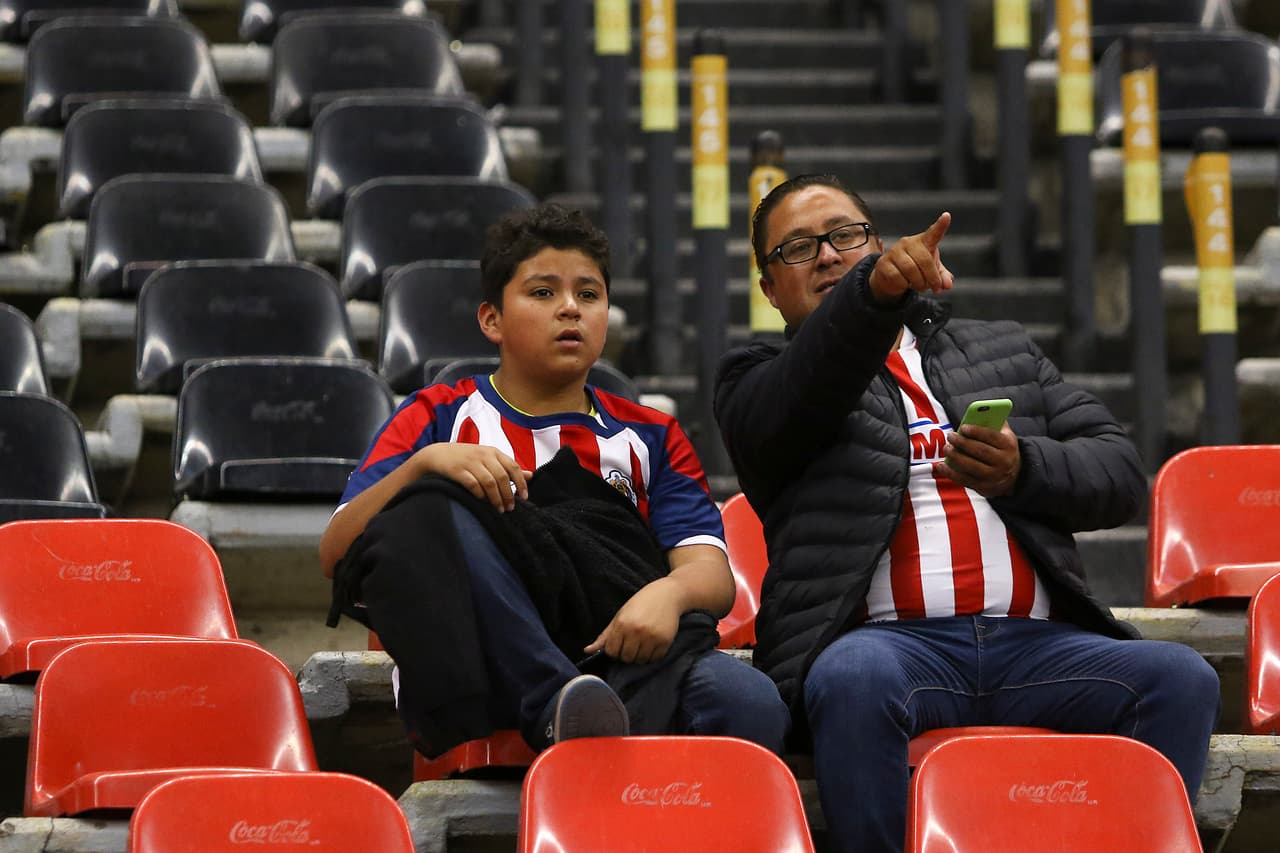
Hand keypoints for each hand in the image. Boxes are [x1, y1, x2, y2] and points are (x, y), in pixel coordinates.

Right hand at [416, 443, 530, 510]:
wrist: (437, 454)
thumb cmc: (466, 458)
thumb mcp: (488, 458)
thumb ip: (507, 467)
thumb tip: (530, 475)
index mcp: (493, 452)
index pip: (513, 467)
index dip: (521, 483)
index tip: (524, 497)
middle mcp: (483, 455)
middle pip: (502, 476)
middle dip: (508, 494)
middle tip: (510, 508)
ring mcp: (469, 462)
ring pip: (489, 481)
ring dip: (496, 498)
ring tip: (499, 509)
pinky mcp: (457, 470)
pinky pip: (472, 484)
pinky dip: (479, 494)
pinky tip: (482, 501)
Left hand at [584, 577, 683, 664]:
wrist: (668, 594)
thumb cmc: (641, 603)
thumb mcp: (620, 615)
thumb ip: (605, 635)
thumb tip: (587, 651)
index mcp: (622, 624)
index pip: (611, 651)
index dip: (614, 650)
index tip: (619, 644)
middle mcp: (636, 631)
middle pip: (626, 658)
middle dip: (627, 654)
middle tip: (632, 643)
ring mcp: (652, 637)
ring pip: (640, 660)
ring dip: (640, 655)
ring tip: (643, 643)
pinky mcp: (665, 641)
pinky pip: (655, 658)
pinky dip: (652, 655)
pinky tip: (652, 643)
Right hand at [868, 212, 954, 302]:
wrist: (890, 276)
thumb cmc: (915, 268)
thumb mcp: (932, 272)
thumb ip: (942, 277)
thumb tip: (947, 285)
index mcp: (923, 241)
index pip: (933, 233)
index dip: (940, 225)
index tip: (947, 216)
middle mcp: (908, 243)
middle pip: (924, 260)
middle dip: (932, 278)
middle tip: (935, 288)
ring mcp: (894, 252)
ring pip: (911, 269)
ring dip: (919, 283)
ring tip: (920, 286)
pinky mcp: (883, 263)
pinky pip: (898, 277)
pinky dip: (905, 285)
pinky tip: (905, 284)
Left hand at [933, 422, 1020, 497]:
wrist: (1014, 476)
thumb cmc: (1003, 450)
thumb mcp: (1005, 436)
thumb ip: (994, 423)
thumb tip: (980, 410)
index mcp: (1008, 445)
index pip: (992, 436)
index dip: (976, 431)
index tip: (962, 427)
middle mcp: (1003, 462)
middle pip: (981, 451)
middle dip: (963, 443)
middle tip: (950, 436)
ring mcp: (993, 476)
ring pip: (971, 466)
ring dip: (956, 457)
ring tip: (947, 448)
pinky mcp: (983, 487)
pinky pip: (964, 480)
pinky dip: (951, 473)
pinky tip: (941, 466)